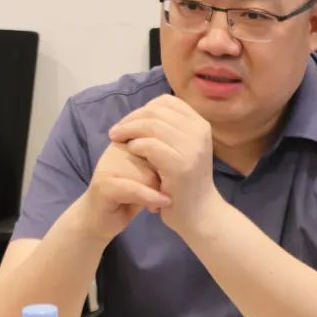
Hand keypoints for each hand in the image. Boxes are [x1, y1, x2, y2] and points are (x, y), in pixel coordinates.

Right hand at [76, 142, 170, 242]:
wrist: (100, 219)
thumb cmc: (130, 196)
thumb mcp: (151, 175)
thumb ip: (163, 160)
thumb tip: (188, 153)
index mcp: (129, 139)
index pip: (159, 141)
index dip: (169, 161)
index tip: (172, 179)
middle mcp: (117, 147)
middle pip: (155, 156)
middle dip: (165, 178)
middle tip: (164, 193)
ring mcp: (108, 164)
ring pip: (147, 173)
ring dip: (157, 191)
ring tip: (156, 203)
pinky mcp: (104, 184)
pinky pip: (135, 188)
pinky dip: (150, 197)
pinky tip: (159, 206)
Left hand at [108, 95, 222, 237]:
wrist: (199, 214)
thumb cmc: (185, 181)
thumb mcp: (184, 149)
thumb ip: (170, 130)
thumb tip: (144, 111)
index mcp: (200, 125)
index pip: (167, 102)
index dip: (143, 108)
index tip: (128, 122)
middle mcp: (199, 132)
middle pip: (157, 111)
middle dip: (131, 118)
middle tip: (116, 131)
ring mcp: (191, 148)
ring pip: (152, 125)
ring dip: (129, 130)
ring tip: (116, 139)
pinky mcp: (180, 165)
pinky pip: (150, 145)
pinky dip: (135, 146)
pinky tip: (130, 152)